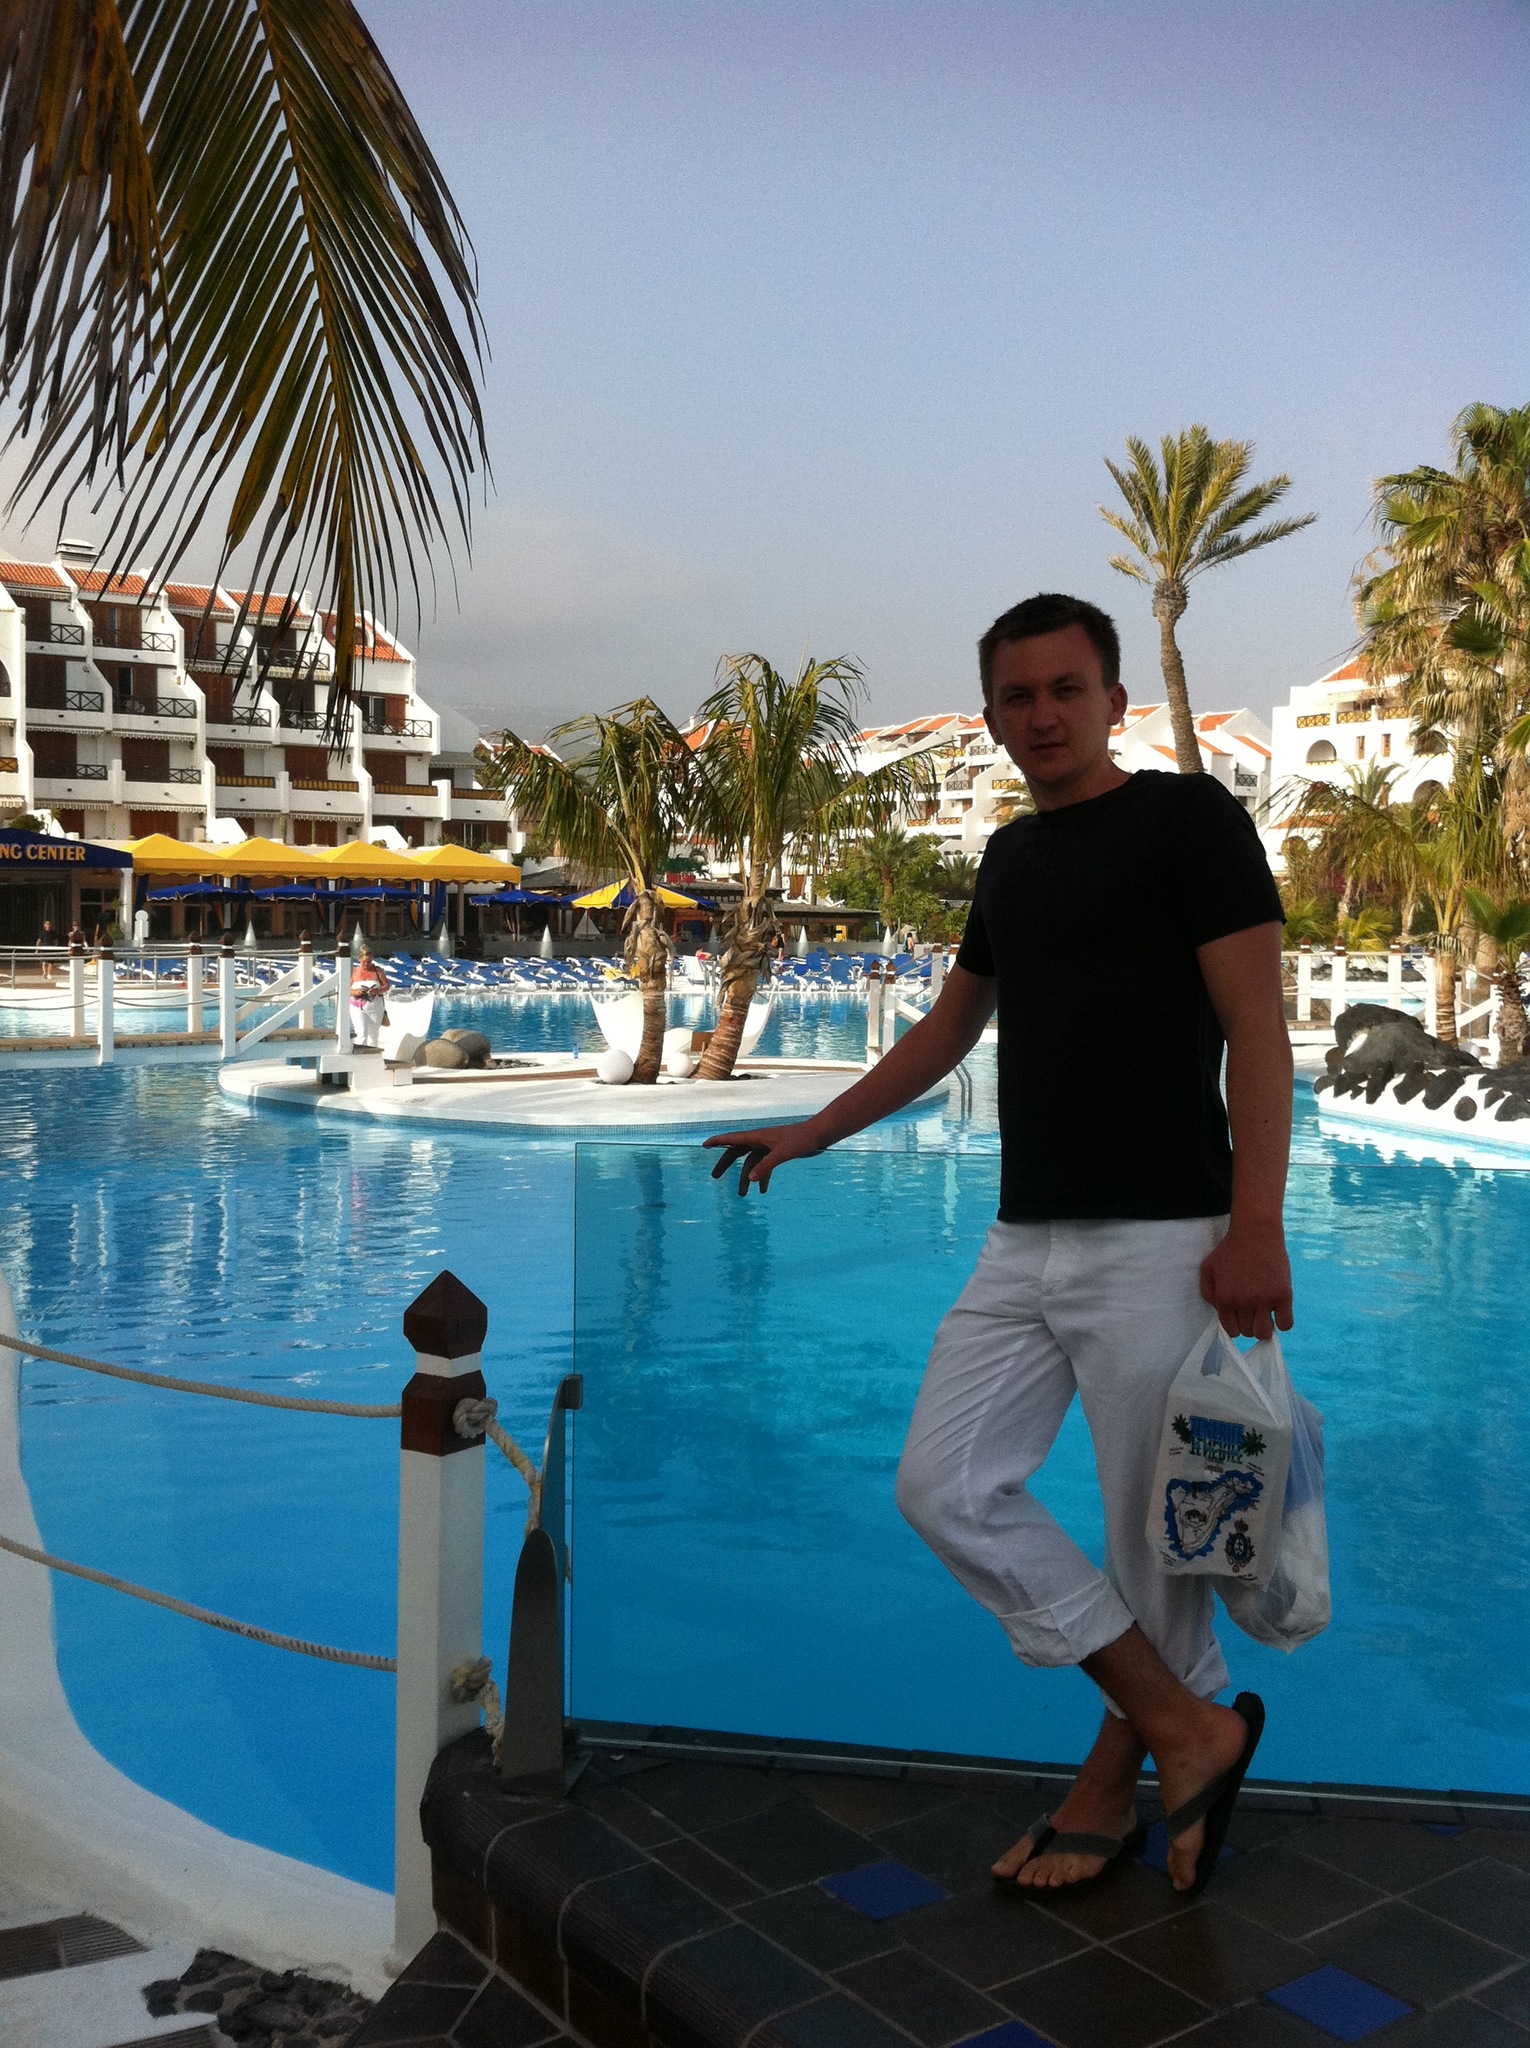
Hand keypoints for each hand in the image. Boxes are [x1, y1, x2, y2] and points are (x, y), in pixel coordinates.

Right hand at [703, 1120, 825, 1194]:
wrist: (820, 1134)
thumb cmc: (802, 1139)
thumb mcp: (783, 1153)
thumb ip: (766, 1166)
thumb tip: (750, 1179)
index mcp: (758, 1136)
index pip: (732, 1139)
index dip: (718, 1141)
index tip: (704, 1145)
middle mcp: (760, 1141)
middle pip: (737, 1152)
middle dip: (725, 1164)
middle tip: (714, 1177)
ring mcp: (769, 1147)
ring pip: (751, 1163)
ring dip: (747, 1178)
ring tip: (742, 1195)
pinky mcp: (778, 1153)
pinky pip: (765, 1166)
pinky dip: (763, 1178)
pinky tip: (764, 1191)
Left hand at [1199, 1220, 1292, 1339]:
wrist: (1255, 1231)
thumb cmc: (1230, 1249)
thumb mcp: (1208, 1268)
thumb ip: (1208, 1293)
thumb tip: (1220, 1312)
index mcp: (1224, 1299)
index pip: (1231, 1331)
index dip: (1236, 1326)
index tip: (1241, 1316)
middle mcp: (1243, 1303)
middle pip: (1248, 1333)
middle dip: (1249, 1323)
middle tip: (1253, 1309)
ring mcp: (1264, 1300)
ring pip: (1264, 1332)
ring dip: (1265, 1326)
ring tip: (1265, 1312)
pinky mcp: (1283, 1295)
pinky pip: (1286, 1324)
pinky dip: (1282, 1322)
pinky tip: (1279, 1310)